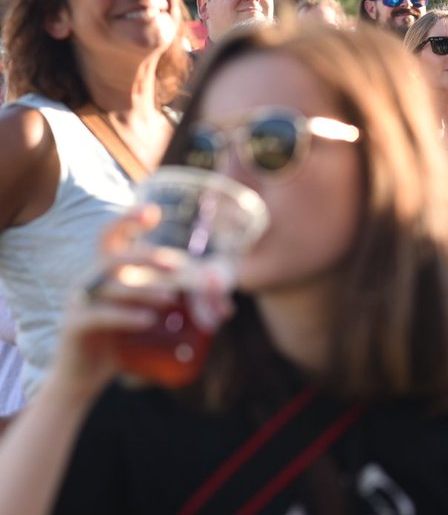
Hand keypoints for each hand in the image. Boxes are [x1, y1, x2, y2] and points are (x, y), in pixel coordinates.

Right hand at [46, 210, 179, 402]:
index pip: (111, 236)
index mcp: (106, 272)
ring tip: (171, 299)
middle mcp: (89, 281)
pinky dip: (125, 315)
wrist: (83, 379)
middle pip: (114, 256)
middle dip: (147, 256)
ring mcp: (78, 302)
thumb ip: (180, 308)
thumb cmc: (120, 342)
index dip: (127, 220)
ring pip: (111, 286)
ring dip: (144, 289)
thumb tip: (228, 309)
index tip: (153, 213)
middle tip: (177, 266)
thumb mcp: (148, 318)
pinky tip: (147, 320)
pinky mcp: (74, 327)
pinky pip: (99, 315)